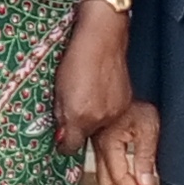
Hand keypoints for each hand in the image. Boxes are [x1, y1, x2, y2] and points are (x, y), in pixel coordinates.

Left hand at [53, 0, 132, 155]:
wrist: (102, 38)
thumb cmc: (77, 58)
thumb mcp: (58, 88)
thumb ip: (59, 116)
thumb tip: (60, 137)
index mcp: (80, 116)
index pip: (70, 146)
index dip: (64, 142)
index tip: (61, 136)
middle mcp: (99, 119)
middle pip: (86, 137)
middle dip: (78, 128)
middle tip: (72, 107)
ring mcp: (115, 112)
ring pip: (100, 126)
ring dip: (92, 118)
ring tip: (87, 95)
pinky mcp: (125, 103)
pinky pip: (112, 115)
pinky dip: (105, 108)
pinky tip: (99, 91)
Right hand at [93, 99, 161, 184]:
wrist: (112, 78)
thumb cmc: (133, 99)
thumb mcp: (147, 128)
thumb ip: (145, 158)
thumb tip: (146, 184)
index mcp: (108, 143)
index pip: (119, 177)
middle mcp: (98, 145)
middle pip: (106, 182)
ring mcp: (95, 142)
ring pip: (101, 175)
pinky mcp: (97, 138)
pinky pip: (102, 165)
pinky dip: (114, 178)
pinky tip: (125, 180)